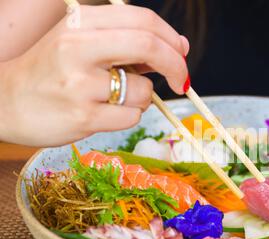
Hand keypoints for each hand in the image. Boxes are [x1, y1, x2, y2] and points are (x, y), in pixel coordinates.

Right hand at [0, 5, 189, 146]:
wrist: (5, 102)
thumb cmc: (52, 71)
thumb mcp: (81, 43)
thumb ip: (126, 42)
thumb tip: (179, 47)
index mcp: (80, 23)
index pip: (143, 21)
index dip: (172, 39)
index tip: (182, 53)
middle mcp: (78, 48)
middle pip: (149, 46)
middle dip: (176, 65)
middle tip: (181, 80)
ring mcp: (80, 84)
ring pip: (143, 90)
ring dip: (141, 98)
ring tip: (113, 98)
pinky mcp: (83, 117)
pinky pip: (131, 117)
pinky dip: (127, 116)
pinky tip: (102, 114)